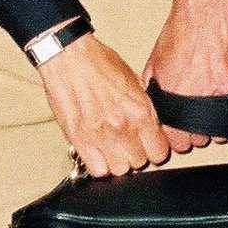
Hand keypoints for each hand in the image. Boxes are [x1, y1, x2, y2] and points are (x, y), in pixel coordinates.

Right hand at [37, 33, 169, 179]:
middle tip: (126, 142)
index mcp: (140, 111)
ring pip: (119, 169)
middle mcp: (123, 127)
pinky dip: (98, 164)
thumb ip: (144, 105)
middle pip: (139, 162)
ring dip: (116, 160)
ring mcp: (101, 136)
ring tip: (111, 148)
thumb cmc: (98, 62)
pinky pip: (97, 169)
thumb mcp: (133, 80)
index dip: (153, 149)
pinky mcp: (80, 140)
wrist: (69, 57)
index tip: (147, 145)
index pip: (159, 152)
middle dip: (134, 153)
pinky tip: (97, 151)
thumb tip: (151, 121)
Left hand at [143, 0, 227, 152]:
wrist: (206, 12)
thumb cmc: (181, 33)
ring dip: (215, 129)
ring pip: (220, 135)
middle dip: (195, 133)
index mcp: (173, 96)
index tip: (179, 134)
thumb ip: (154, 94)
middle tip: (195, 119)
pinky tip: (226, 110)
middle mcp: (197, 99)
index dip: (176, 138)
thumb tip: (155, 114)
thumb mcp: (154, 64)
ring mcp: (223, 96)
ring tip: (210, 111)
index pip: (175, 140)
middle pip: (198, 140)